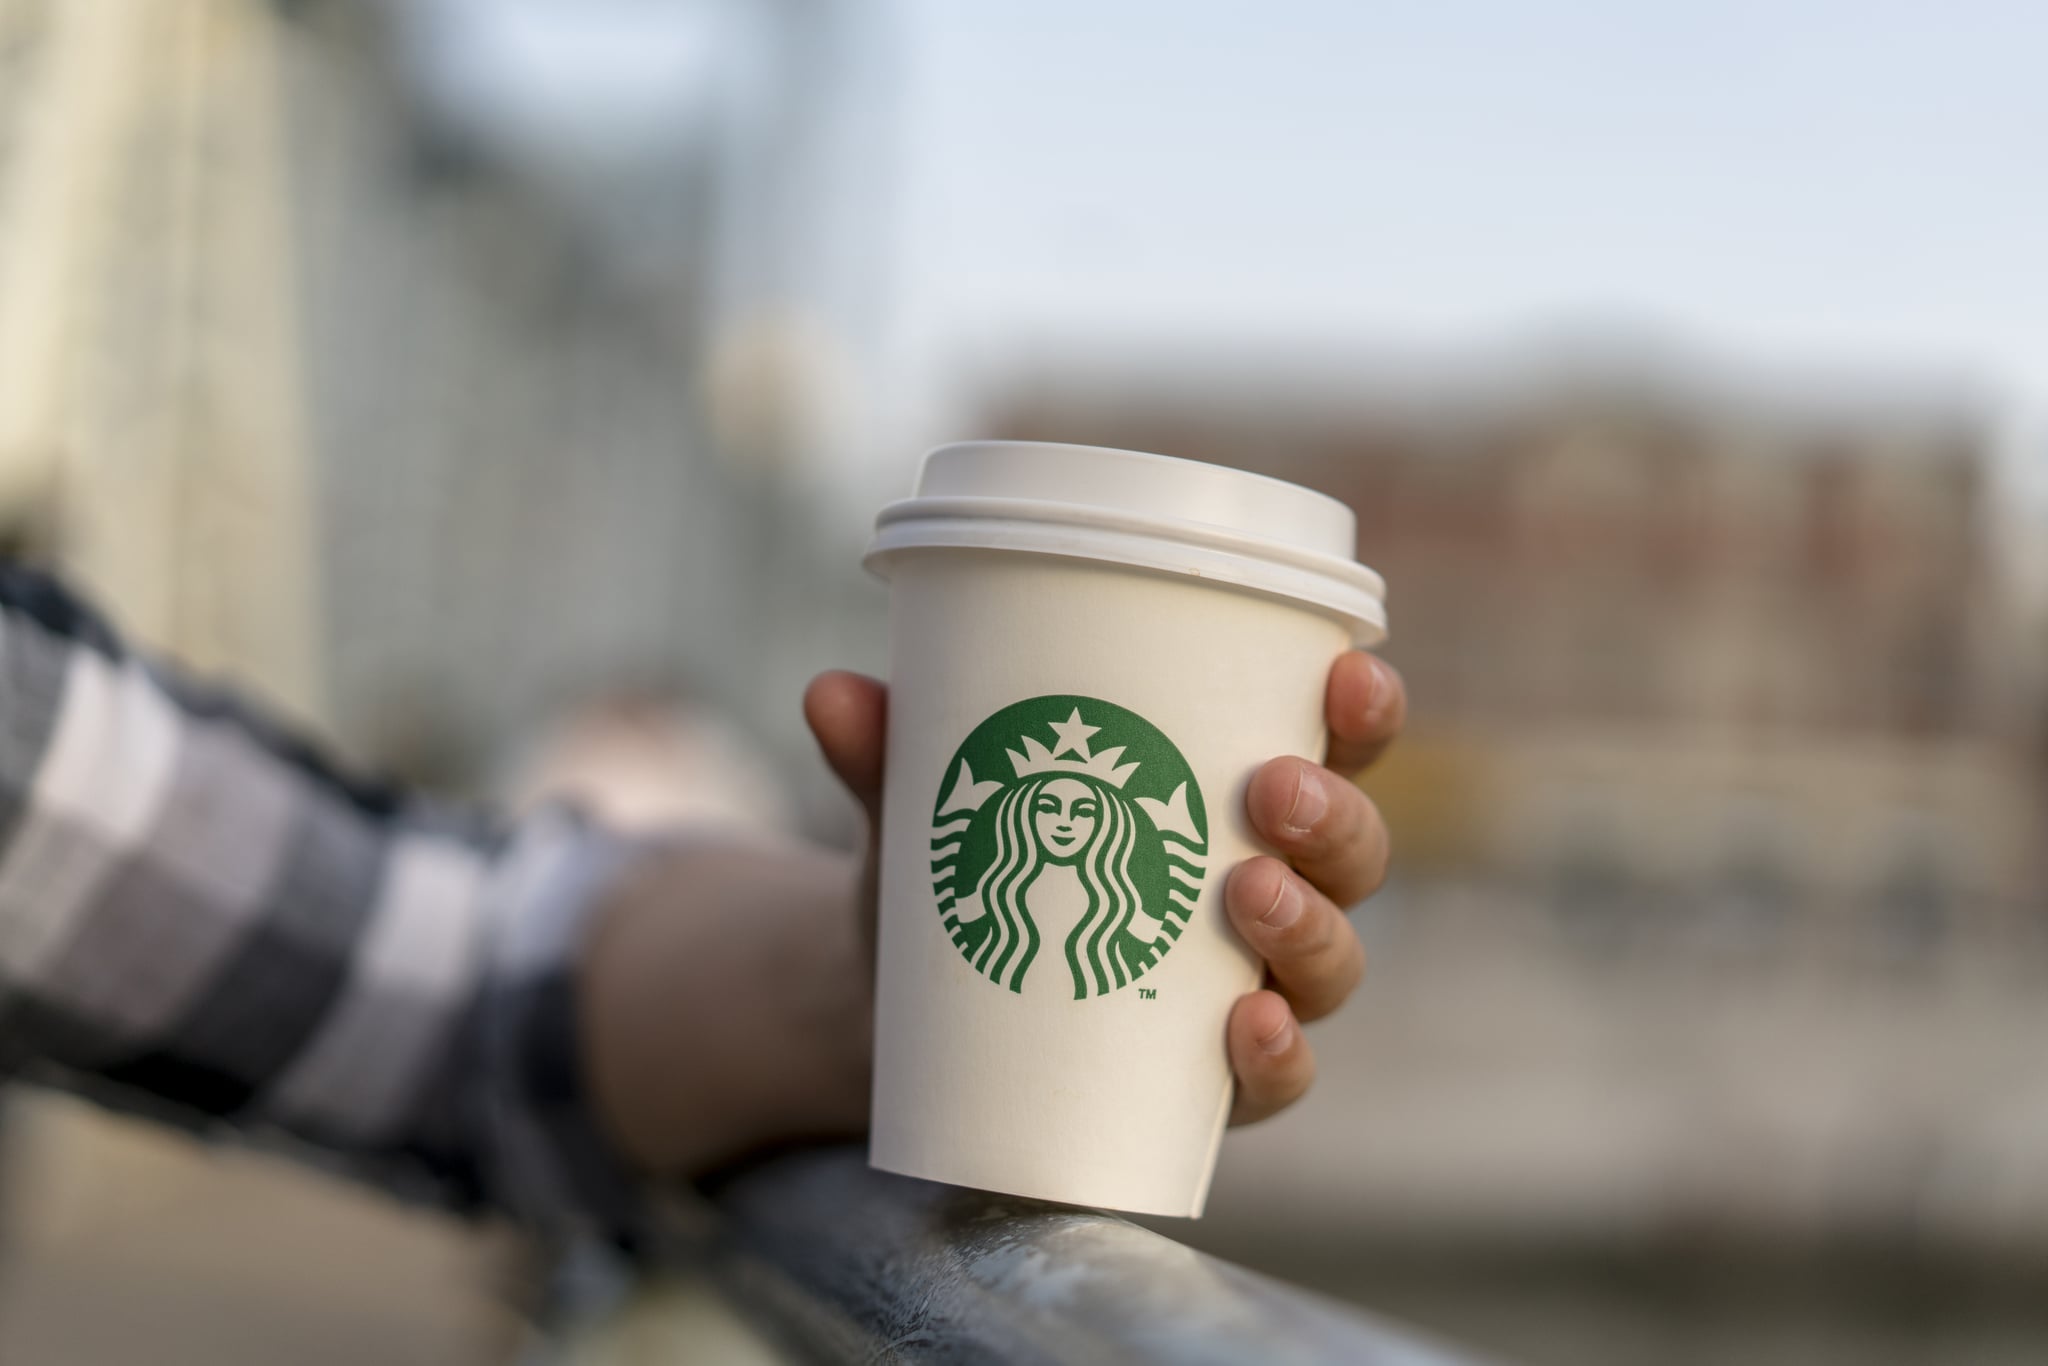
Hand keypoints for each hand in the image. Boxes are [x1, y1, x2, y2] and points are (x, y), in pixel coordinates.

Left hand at [806, 651, 1404, 1129]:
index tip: (1345, 677)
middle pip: (1355, 855)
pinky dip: (1276, 1056)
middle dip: (1334, 819)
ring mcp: (1249, 988)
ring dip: (1311, 926)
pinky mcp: (1208, 1078)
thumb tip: (831, 692)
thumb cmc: (960, 867)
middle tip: (1271, 791)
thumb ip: (889, 755)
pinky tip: (1247, 1026)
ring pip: (1333, 961)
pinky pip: (1277, 1076)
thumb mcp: (927, 807)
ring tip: (1249, 896)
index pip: (1333, 747)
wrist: (906, 1013)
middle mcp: (1268, 889)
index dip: (1362, 714)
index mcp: (1233, 795)